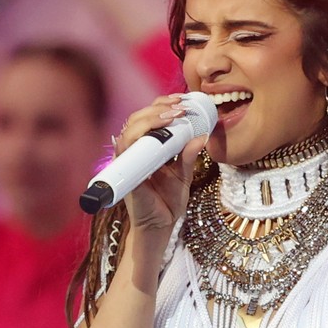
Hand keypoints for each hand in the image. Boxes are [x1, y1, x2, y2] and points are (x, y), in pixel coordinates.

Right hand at [115, 96, 204, 238]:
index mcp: (147, 148)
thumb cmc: (168, 202)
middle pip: (138, 117)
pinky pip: (126, 147)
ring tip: (174, 114)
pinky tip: (159, 131)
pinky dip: (141, 134)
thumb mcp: (184, 175)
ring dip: (152, 117)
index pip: (148, 118)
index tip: (182, 102)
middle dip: (159, 107)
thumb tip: (202, 136)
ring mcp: (128, 160)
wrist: (160, 226)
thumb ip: (189, 156)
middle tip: (181, 107)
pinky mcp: (125, 171)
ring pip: (130, 127)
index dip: (162, 105)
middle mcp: (134, 150)